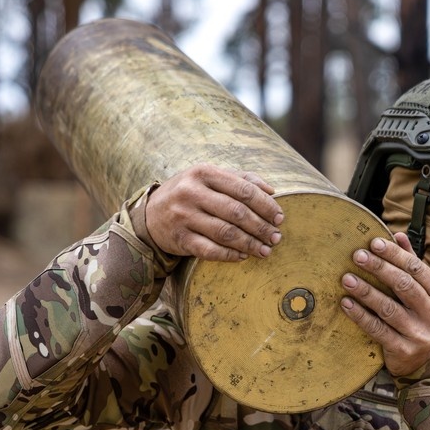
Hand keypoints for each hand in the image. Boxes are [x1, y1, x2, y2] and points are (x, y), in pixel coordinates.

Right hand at [145, 164, 283, 260]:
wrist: (150, 215)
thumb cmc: (190, 193)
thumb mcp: (209, 178)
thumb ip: (241, 179)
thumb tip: (271, 190)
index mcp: (203, 172)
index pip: (244, 189)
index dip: (266, 205)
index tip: (280, 218)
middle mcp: (191, 192)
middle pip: (237, 212)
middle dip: (261, 227)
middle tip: (276, 237)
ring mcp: (184, 216)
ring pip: (226, 233)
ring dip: (250, 244)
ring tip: (265, 250)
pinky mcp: (179, 239)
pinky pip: (210, 250)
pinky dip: (230, 255)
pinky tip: (243, 257)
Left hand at [340, 232, 429, 376]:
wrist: (424, 364)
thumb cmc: (421, 319)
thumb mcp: (424, 293)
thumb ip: (412, 265)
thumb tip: (397, 235)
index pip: (417, 270)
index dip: (395, 255)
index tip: (374, 243)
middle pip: (404, 286)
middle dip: (380, 268)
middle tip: (358, 256)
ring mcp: (421, 335)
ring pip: (389, 308)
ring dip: (366, 291)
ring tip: (347, 278)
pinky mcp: (404, 351)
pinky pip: (378, 329)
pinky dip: (360, 315)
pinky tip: (347, 303)